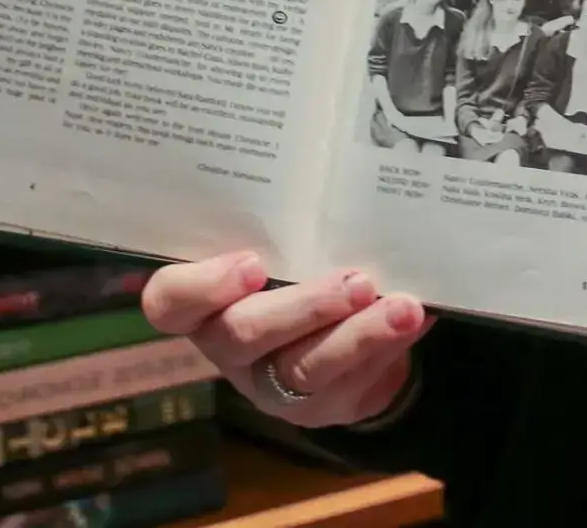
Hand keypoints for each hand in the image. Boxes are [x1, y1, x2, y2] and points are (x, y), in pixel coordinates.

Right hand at [142, 252, 429, 429]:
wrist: (341, 329)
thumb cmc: (297, 267)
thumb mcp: (284, 244)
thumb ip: (289, 226)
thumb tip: (336, 179)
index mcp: (203, 302)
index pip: (171, 301)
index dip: (203, 286)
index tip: (252, 262)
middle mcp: (228, 347)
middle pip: (245, 335)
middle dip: (304, 307)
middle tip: (356, 281)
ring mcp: (273, 386)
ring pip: (306, 368)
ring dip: (359, 336)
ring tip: (403, 308)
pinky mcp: (323, 408)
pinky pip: (352, 386)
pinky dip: (389, 348)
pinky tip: (416, 320)